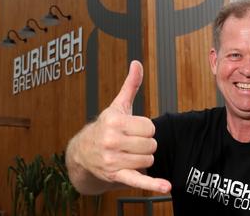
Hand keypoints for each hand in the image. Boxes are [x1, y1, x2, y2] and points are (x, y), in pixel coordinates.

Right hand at [66, 60, 171, 192]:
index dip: (146, 129)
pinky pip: (138, 180)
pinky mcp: (116, 175)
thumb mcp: (117, 106)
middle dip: (146, 144)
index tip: (134, 129)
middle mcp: (111, 141)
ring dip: (143, 158)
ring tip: (129, 153)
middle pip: (151, 144)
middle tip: (132, 142)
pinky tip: (165, 187)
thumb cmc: (106, 127)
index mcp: (114, 121)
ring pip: (149, 159)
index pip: (150, 127)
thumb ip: (131, 85)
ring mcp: (113, 160)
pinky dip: (153, 184)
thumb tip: (137, 63)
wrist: (84, 154)